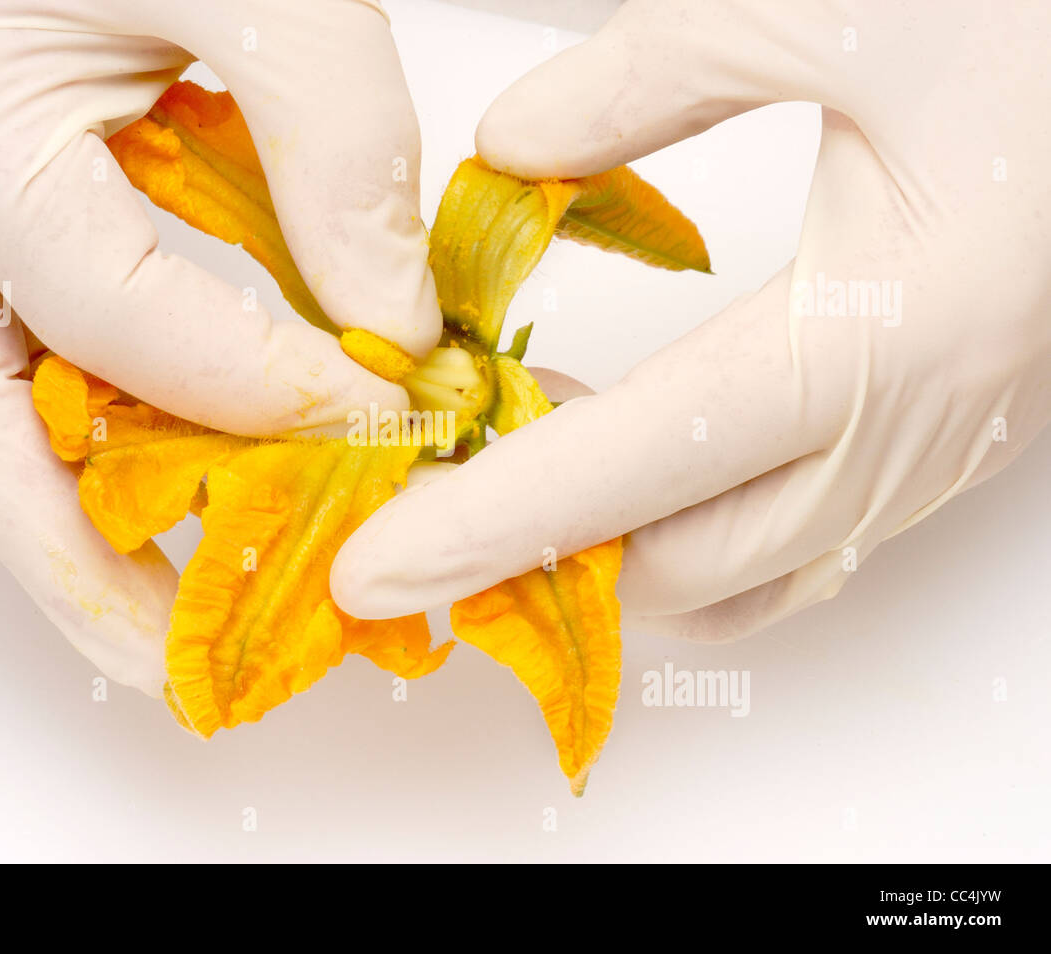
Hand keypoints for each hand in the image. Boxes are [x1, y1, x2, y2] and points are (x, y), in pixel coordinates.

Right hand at [0, 0, 439, 692]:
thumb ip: (330, 143)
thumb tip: (389, 323)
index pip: (113, 305)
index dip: (256, 380)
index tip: (379, 414)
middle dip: (68, 557)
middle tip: (171, 661)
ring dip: (67, 523)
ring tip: (163, 617)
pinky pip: (8, 359)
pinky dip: (87, 437)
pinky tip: (165, 490)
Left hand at [332, 0, 1050, 640]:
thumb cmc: (1037, 31)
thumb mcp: (836, 12)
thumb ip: (649, 83)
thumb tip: (511, 152)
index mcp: (887, 329)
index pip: (637, 463)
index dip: (491, 520)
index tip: (381, 565)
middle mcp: (914, 427)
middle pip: (681, 561)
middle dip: (539, 547)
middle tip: (437, 468)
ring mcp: (936, 453)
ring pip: (740, 576)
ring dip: (613, 543)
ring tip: (523, 445)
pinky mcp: (943, 443)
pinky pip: (795, 549)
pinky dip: (688, 530)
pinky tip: (635, 453)